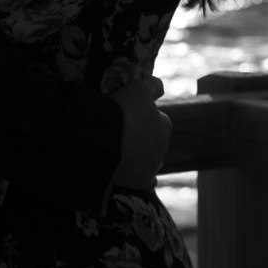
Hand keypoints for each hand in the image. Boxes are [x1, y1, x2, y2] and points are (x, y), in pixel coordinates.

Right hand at [110, 74, 170, 188]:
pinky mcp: (140, 181)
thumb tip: (161, 88)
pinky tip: (132, 172)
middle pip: (155, 142)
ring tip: (121, 151)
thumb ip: (153, 86)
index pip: (161, 121)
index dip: (146, 118)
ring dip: (141, 156)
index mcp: (164, 125)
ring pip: (150, 161)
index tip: (131, 116)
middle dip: (144, 138)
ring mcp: (152, 166)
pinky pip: (146, 181)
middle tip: (123, 133)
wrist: (103, 140)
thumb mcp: (137, 88)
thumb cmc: (122, 110)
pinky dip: (142, 177)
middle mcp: (163, 148)